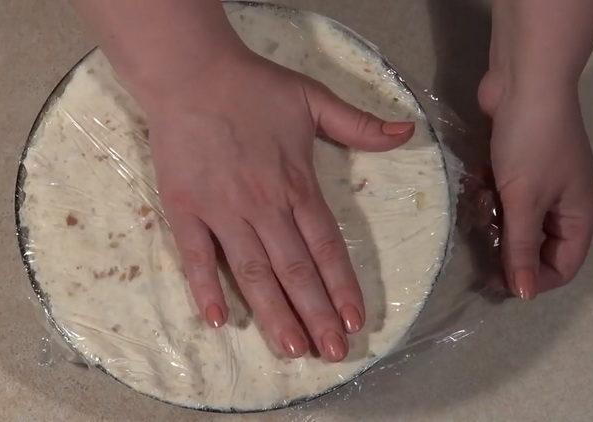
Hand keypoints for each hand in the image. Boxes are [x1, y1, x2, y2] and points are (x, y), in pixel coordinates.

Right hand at [142, 51, 413, 360]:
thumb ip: (359, 124)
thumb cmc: (252, 87)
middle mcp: (263, 206)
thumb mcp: (313, 98)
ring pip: (253, 272)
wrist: (191, 73)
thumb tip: (408, 131)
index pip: (326, 247)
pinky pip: (197, 256)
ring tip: (291, 349)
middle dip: (316, 315)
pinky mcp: (185, 209)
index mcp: (296, 184)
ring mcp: (222, 211)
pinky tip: (220, 321)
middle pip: (295, 270)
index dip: (342, 287)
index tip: (354, 321)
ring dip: (274, 313)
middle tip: (331, 354)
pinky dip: (206, 289)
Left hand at [479, 75, 592, 298]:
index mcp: (578, 215)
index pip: (563, 266)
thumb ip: (520, 247)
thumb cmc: (530, 142)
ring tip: (476, 207)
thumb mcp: (524, 199)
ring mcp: (540, 182)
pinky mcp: (515, 166)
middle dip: (508, 247)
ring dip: (493, 218)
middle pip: (536, 245)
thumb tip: (525, 294)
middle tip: (477, 246)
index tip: (495, 282)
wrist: (523, 81)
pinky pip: (501, 195)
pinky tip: (473, 186)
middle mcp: (563, 203)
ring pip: (514, 220)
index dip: (533, 280)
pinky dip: (487, 195)